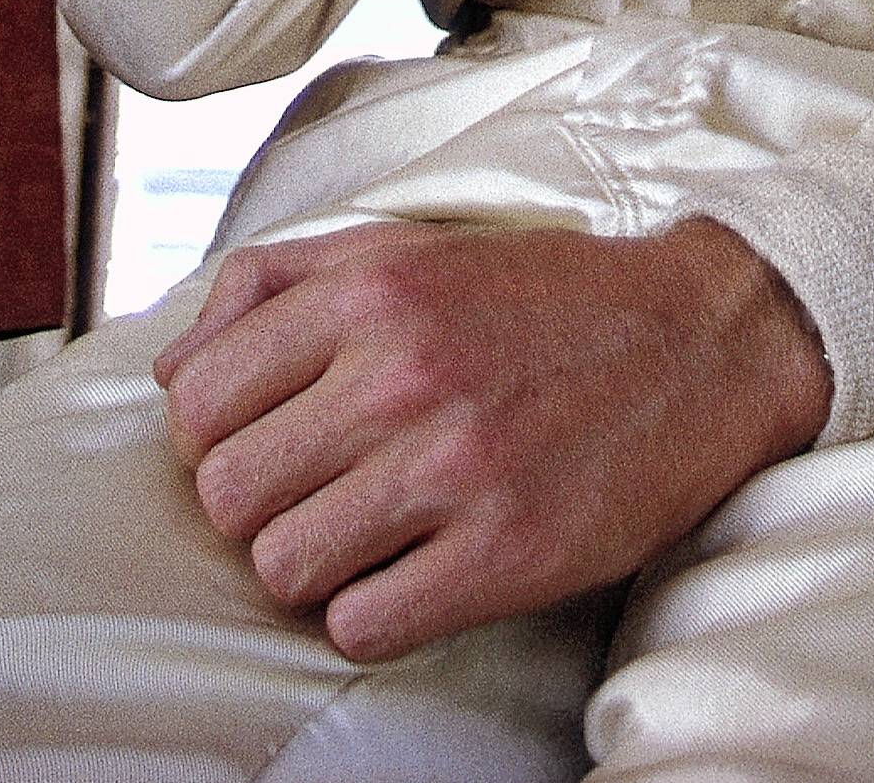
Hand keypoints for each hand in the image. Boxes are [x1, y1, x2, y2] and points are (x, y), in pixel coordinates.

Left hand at [157, 219, 828, 662]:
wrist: (701, 340)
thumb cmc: (543, 301)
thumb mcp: (405, 248)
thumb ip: (278, 282)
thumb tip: (171, 369)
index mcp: (368, 293)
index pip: (195, 403)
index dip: (212, 439)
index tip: (265, 445)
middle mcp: (402, 373)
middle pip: (226, 493)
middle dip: (255, 509)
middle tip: (312, 498)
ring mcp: (455, 467)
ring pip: (282, 567)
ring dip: (309, 569)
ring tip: (362, 539)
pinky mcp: (507, 551)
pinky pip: (362, 625)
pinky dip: (370, 616)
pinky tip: (410, 576)